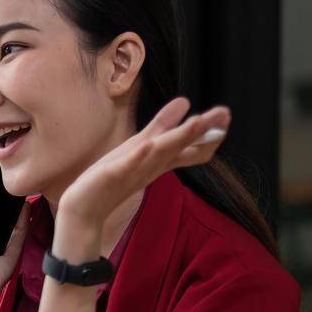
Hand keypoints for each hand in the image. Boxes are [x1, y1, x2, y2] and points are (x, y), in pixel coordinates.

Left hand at [58, 97, 229, 251]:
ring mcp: (134, 171)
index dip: (208, 133)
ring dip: (179, 137)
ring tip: (197, 121)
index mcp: (159, 161)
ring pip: (161, 153)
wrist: (86, 209)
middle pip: (182, 147)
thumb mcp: (140, 146)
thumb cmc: (114, 178)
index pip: (191, 148)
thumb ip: (161, 126)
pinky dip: (139, 156)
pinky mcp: (113, 176)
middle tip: (225, 112)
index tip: (225, 116)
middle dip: (203, 129)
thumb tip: (184, 102)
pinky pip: (129, 166)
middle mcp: (152, 166)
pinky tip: (148, 144)